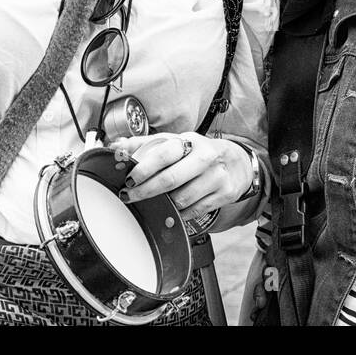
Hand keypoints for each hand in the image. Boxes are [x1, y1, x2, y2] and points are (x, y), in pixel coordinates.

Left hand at [112, 133, 251, 222]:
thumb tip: (116, 147)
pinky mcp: (225, 194)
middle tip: (129, 196)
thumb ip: (146, 144)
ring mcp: (217, 177)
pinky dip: (179, 214)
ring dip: (163, 204)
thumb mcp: (178, 142)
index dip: (144, 168)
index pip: (165, 153)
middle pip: (171, 179)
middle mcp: (206, 157)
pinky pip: (194, 211)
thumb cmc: (200, 152)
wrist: (239, 163)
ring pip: (182, 199)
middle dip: (145, 191)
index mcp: (192, 141)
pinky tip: (172, 209)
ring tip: (152, 202)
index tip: (129, 179)